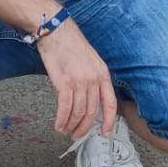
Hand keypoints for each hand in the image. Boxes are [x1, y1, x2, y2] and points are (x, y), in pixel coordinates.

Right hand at [35, 17, 117, 138]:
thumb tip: (88, 101)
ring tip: (65, 130)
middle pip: (92, 112)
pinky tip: (58, 124)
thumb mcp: (91, 61)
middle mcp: (94, 79)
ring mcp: (79, 81)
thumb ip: (92, 79)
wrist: (57, 31)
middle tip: (77, 135)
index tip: (105, 133)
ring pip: (78, 112)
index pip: (110, 103)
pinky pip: (65, 108)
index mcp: (103, 74)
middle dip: (84, 128)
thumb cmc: (71, 45)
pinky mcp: (64, 82)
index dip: (109, 121)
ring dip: (71, 125)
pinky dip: (61, 119)